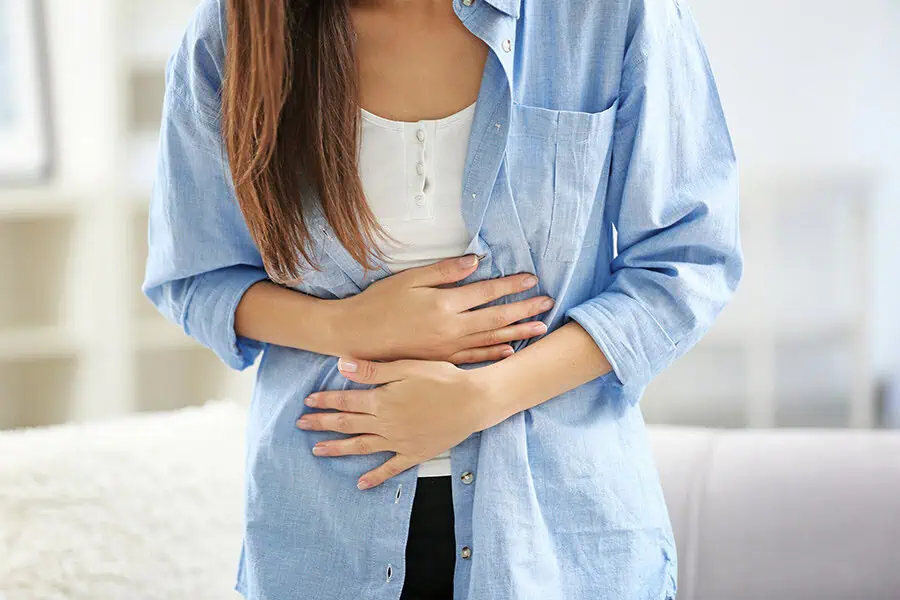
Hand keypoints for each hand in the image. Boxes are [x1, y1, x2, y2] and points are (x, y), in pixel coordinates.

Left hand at [296, 357, 502, 489]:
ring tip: (318, 450)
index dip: (325, 400)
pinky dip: (375, 477)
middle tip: (302, 425)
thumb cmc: (442, 379)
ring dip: (338, 448)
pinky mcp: (414, 453)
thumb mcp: (407, 367)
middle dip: (323, 423)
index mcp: (382, 400)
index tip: (308, 401)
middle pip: (348, 423)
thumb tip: (341, 364)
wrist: (473, 401)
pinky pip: (390, 467)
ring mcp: (399, 441)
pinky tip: (361, 483)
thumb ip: (373, 369)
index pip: (346, 400)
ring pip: (362, 446)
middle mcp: (386, 423)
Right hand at [335, 255, 553, 364]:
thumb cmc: (380, 303)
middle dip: (525, 309)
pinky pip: (475, 359)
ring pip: (491, 340)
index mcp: (444, 304)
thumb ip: (444, 271)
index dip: (511, 285)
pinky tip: (510, 350)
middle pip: (497, 318)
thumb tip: (476, 261)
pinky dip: (495, 354)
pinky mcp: (441, 362)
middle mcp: (451, 328)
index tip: (531, 279)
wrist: (357, 337)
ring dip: (518, 333)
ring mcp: (448, 348)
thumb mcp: (409, 279)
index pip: (487, 292)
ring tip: (540, 327)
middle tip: (547, 303)